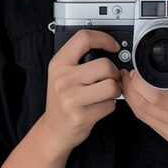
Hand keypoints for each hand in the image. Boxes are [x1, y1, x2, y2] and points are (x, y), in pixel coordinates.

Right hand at [42, 30, 122, 154]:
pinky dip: (110, 105)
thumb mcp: (63, 73)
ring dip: (115, 90)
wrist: (53, 129)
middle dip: (114, 72)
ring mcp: (70, 99)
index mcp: (58, 63)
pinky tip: (99, 106)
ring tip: (106, 92)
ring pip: (111, 86)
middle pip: (105, 65)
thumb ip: (81, 59)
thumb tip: (111, 49)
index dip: (104, 39)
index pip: (84, 38)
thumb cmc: (63, 98)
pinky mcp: (81, 117)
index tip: (113, 46)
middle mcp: (62, 79)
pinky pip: (110, 105)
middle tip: (109, 78)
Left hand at [120, 28, 167, 167]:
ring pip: (144, 118)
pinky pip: (151, 125)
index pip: (158, 97)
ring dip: (132, 99)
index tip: (136, 68)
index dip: (141, 83)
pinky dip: (141, 110)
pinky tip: (140, 98)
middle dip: (131, 88)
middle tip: (127, 70)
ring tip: (129, 81)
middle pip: (145, 107)